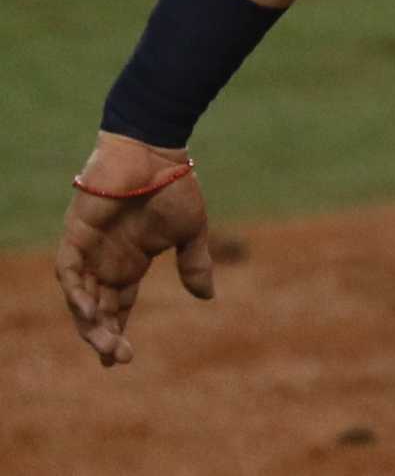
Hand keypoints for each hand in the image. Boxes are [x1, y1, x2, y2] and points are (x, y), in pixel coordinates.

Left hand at [55, 134, 214, 366]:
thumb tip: (207, 297)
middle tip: (117, 359)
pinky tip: (90, 310)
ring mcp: (88, 250)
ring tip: (106, 344)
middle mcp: (104, 262)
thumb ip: (194, 263)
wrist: (155, 152)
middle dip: (103, 336)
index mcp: (129, 264)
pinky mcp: (75, 235)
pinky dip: (75, 292)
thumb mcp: (191, 231)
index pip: (117, 307)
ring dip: (90, 322)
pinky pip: (68, 271)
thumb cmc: (174, 186)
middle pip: (97, 310)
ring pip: (80, 297)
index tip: (121, 360)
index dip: (116, 333)